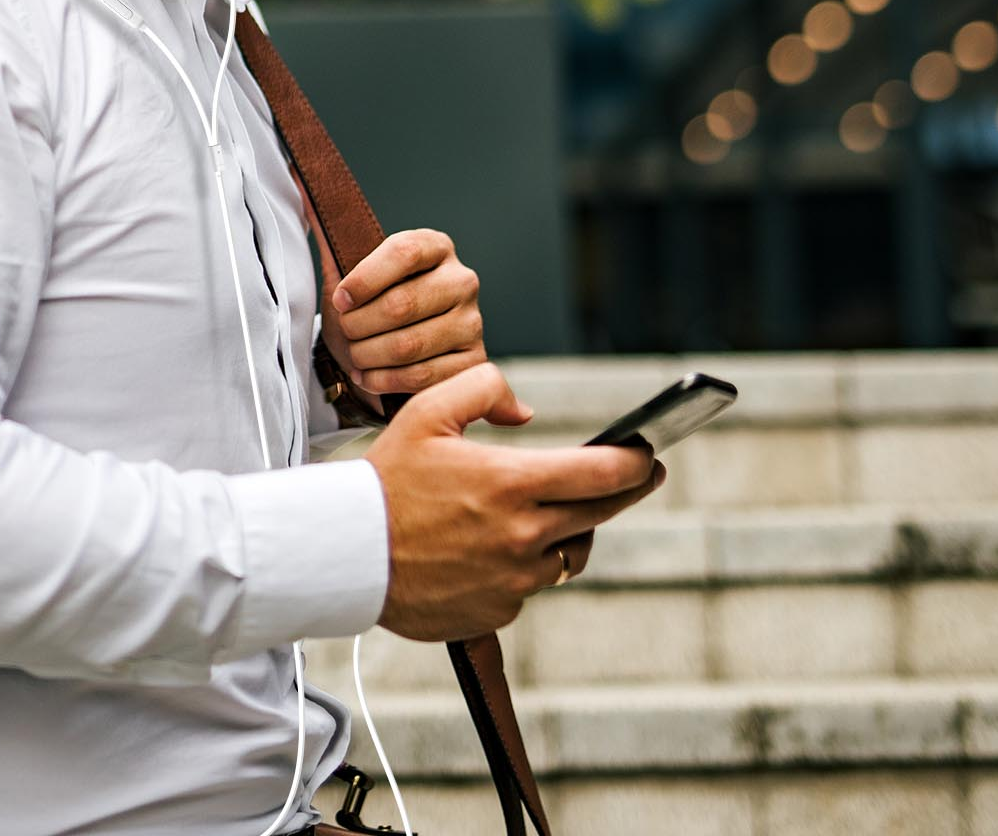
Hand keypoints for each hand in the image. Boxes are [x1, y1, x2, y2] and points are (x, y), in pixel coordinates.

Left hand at [320, 228, 485, 398]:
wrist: (387, 354)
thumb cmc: (368, 306)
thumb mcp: (348, 270)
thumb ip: (329, 229)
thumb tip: (299, 177)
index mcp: (435, 246)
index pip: (403, 252)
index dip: (364, 279)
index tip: (339, 298)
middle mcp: (462, 280)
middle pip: (402, 304)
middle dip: (359, 324)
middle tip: (346, 331)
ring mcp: (471, 323)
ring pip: (408, 345)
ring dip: (368, 355)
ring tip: (356, 353)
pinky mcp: (471, 363)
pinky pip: (422, 377)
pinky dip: (384, 380)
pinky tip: (370, 374)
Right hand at [365, 363, 663, 641]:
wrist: (347, 553)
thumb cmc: (386, 479)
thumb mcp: (428, 411)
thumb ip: (484, 388)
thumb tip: (527, 410)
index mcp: (510, 483)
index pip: (602, 474)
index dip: (636, 462)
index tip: (650, 453)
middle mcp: (521, 536)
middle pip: (600, 514)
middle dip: (626, 490)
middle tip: (640, 474)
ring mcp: (513, 579)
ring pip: (569, 553)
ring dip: (571, 529)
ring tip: (553, 509)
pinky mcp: (499, 610)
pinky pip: (531, 583)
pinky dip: (526, 563)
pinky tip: (496, 545)